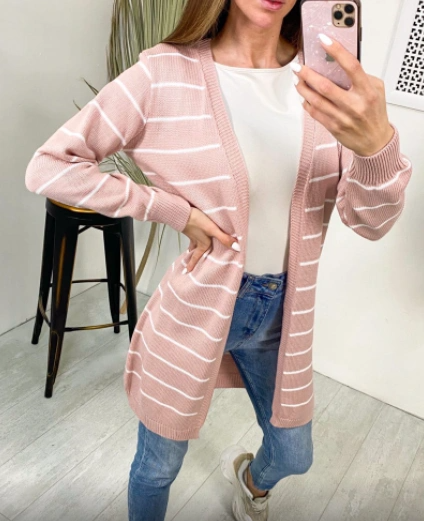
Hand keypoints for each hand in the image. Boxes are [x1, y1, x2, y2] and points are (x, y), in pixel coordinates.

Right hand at [181, 208, 239, 272]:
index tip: (188, 271)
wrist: (182, 213)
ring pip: (192, 243)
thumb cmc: (197, 222)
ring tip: (190, 251)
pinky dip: (191, 236)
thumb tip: (236, 248)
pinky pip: (190, 235)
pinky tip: (191, 233)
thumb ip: (224, 238)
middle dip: (192, 256)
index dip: (192, 264)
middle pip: (194, 251)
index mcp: (202, 244)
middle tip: (189, 263)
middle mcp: (196, 240)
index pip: (197, 256)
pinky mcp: (188, 226)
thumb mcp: (212, 230)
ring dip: (191, 247)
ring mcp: (191, 234)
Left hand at [292, 34, 394, 156]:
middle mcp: (354, 104)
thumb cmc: (374, 114)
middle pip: (325, 86)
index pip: (351, 66)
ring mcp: (342, 117)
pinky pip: (315, 113)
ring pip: (316, 100)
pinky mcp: (333, 128)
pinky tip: (303, 96)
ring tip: (296, 79)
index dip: (336, 51)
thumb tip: (339, 65)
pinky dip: (307, 103)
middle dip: (308, 74)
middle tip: (298, 66)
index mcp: (367, 91)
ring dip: (303, 88)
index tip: (324, 40)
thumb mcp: (376, 90)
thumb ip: (362, 77)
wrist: (375, 141)